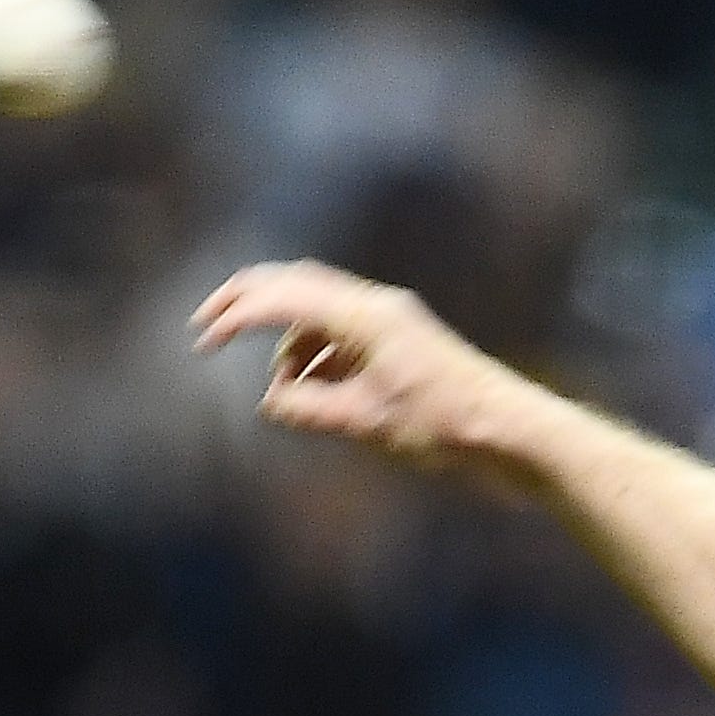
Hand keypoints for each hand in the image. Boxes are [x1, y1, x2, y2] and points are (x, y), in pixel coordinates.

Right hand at [191, 260, 537, 469]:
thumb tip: (272, 400)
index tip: (204, 340)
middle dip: (248, 302)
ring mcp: (391, 319)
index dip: (237, 316)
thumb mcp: (366, 423)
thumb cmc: (445, 427)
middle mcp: (376, 305)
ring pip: (318, 309)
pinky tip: (313, 391)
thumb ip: (310, 408)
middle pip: (296, 282)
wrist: (510, 433)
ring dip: (288, 342)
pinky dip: (317, 353)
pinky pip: (343, 332)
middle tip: (208, 325)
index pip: (283, 298)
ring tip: (284, 391)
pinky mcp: (402, 338)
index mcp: (364, 315)